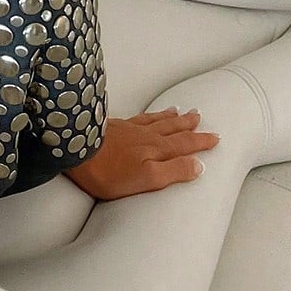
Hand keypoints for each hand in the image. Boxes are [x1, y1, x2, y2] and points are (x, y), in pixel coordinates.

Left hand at [62, 109, 218, 201]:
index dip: (201, 142)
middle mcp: (146, 136)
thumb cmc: (109, 171)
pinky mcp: (113, 127)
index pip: (185, 145)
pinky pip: (138, 118)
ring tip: (180, 111)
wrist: (75, 150)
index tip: (215, 137)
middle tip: (200, 118)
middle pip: (172, 129)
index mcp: (157, 150)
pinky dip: (148, 115)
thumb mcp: (147, 179)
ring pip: (156, 121)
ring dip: (171, 117)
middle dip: (189, 125)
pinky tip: (147, 115)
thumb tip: (199, 166)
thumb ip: (174, 171)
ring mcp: (129, 129)